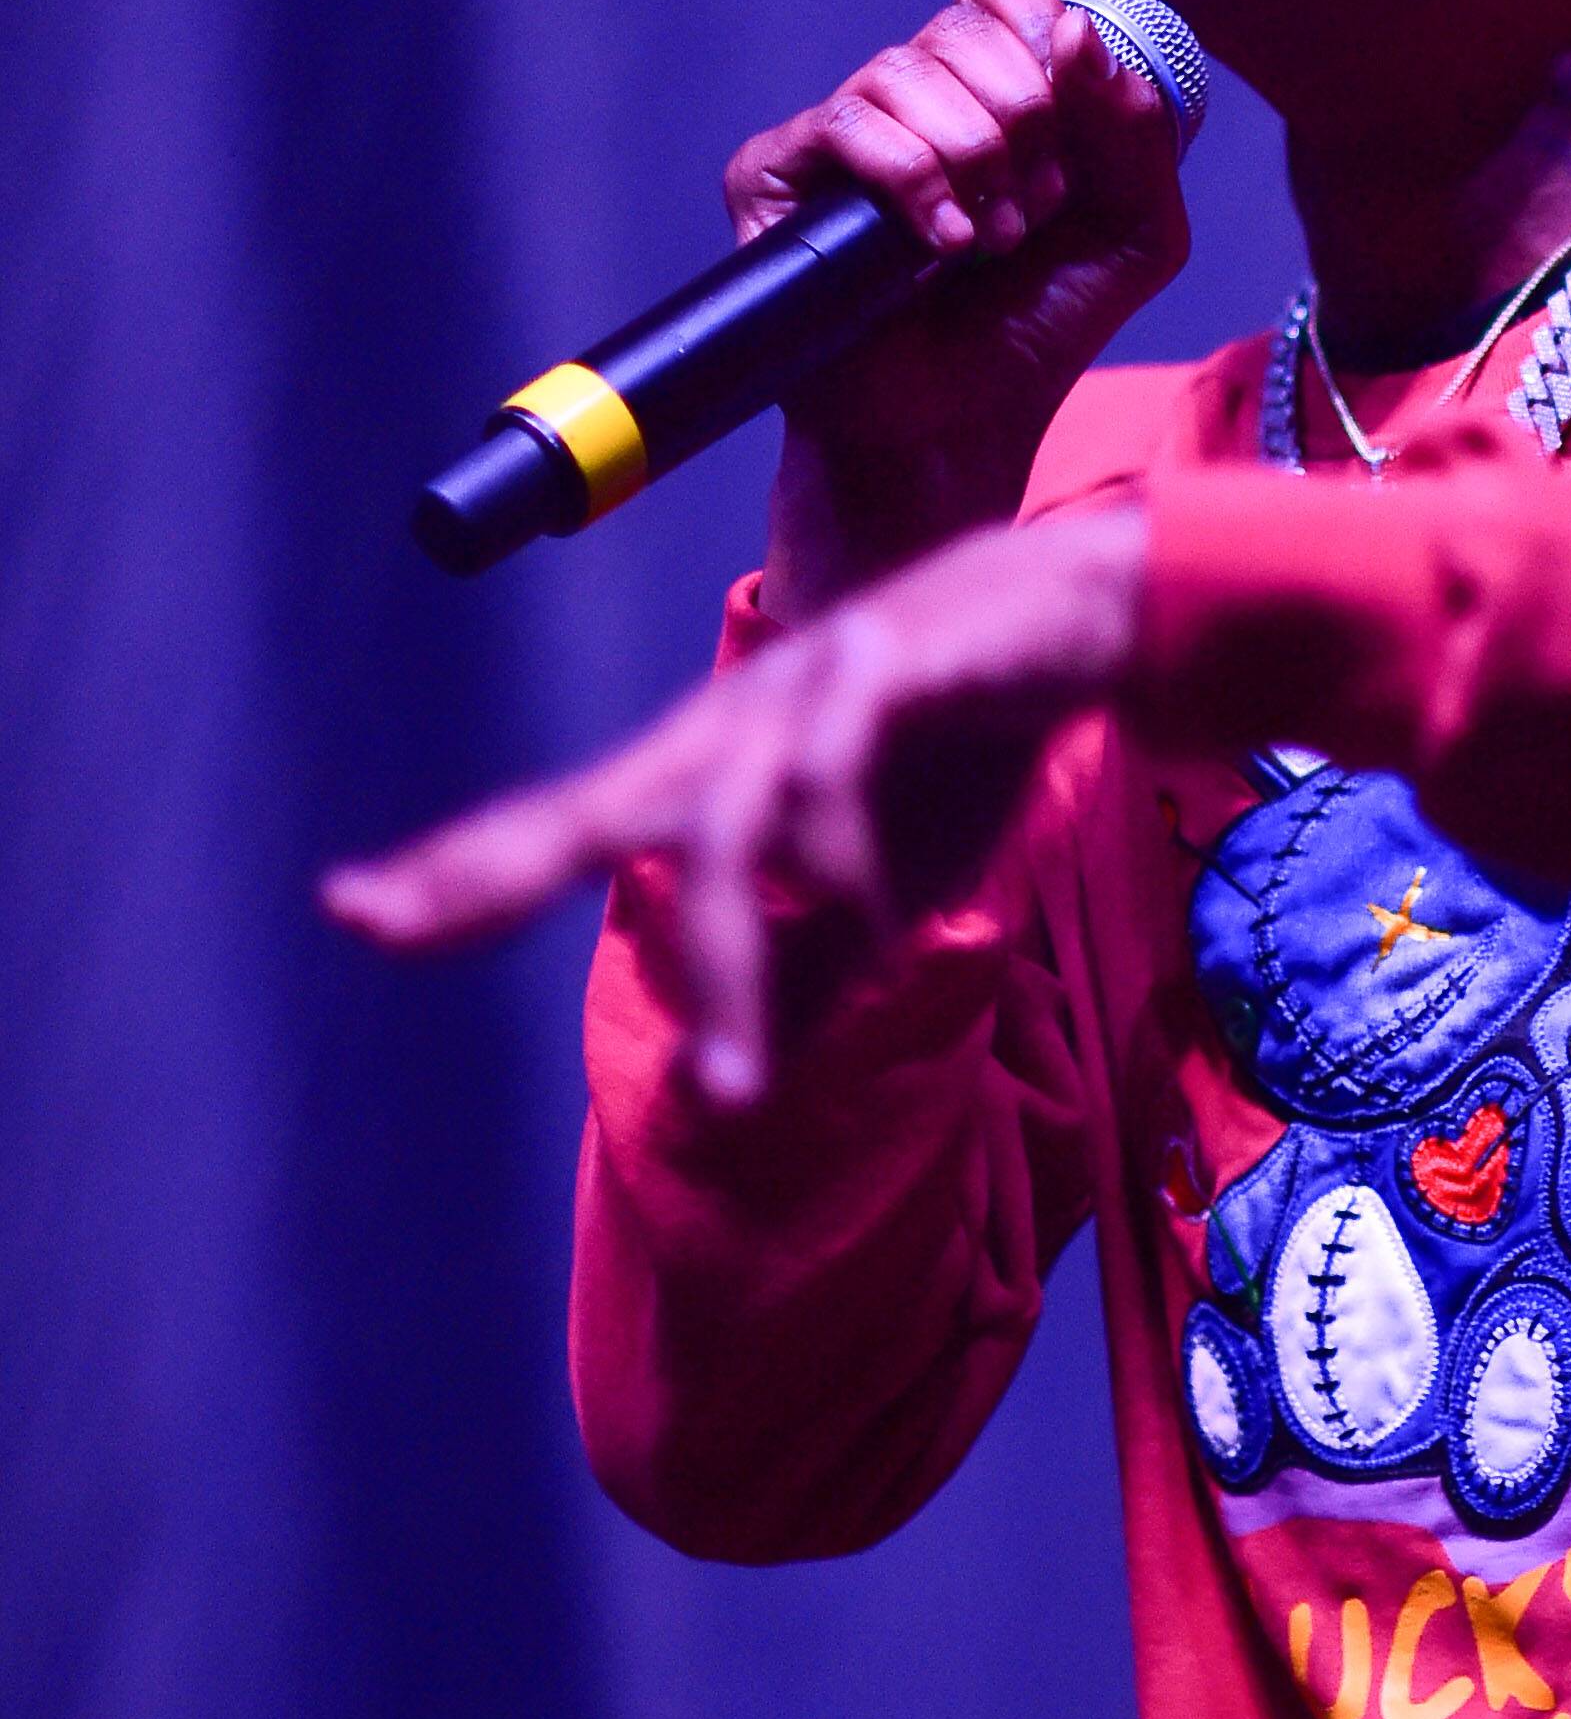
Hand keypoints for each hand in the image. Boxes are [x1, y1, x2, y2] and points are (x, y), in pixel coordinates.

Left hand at [323, 503, 1148, 1101]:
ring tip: (736, 1086)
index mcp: (708, 773)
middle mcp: (728, 728)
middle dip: (485, 867)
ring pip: (724, 832)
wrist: (1070, 619)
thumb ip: (794, 984)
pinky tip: (861, 921)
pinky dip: (839, 853)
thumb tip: (712, 1099)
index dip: (459, 870)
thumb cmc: (954, 753)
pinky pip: (837, 768)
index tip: (354, 912)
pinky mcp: (888, 665)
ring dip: (729, 970)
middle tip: (377, 923)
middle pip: (586, 805)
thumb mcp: (876, 899)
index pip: (559, 827)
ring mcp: (800, 693)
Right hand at [736, 0, 1188, 615]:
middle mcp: (907, 97)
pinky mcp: (775, 174)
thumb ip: (1135, 127)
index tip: (1067, 115)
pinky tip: (941, 246)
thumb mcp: (1135, 227)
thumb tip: (1072, 31)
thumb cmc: (1039, 329)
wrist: (958, 426)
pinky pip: (848, 122)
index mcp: (986, 88)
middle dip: (1022, 120)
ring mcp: (837, 133)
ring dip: (973, 160)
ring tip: (991, 244)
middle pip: (961, 25)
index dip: (1039, 28)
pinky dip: (913, 180)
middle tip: (1033, 213)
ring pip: (905, 70)